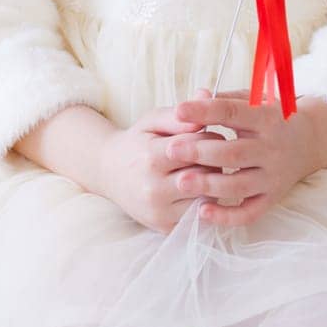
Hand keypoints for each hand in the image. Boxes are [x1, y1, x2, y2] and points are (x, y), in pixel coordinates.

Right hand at [96, 87, 231, 234]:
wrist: (109, 173)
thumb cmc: (136, 142)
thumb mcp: (152, 120)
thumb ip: (180, 113)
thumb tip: (207, 98)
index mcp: (151, 157)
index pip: (195, 147)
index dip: (210, 137)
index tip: (213, 132)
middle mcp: (154, 188)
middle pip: (203, 174)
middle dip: (215, 161)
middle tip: (218, 152)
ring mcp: (159, 212)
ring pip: (205, 199)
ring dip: (213, 184)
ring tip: (208, 170)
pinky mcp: (164, 228)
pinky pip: (198, 218)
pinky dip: (205, 203)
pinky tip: (201, 189)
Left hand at [172, 87, 319, 228]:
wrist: (309, 140)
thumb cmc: (271, 116)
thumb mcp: (254, 100)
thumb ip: (224, 100)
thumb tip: (196, 96)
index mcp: (266, 118)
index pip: (232, 113)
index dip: (205, 111)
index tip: (178, 111)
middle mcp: (272, 148)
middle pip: (233, 153)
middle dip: (200, 152)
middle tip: (172, 150)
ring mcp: (273, 176)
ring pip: (239, 185)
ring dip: (209, 185)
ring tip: (181, 181)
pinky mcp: (272, 198)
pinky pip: (249, 212)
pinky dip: (227, 216)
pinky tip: (203, 211)